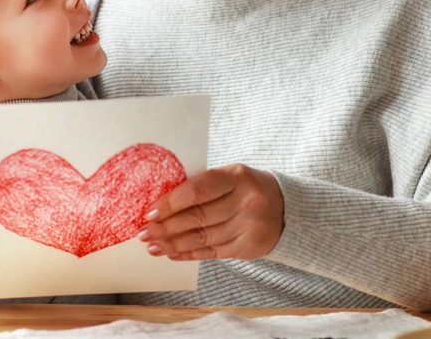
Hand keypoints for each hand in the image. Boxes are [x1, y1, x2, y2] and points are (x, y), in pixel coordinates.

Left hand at [137, 164, 284, 260]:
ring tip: (152, 246)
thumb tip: (161, 201)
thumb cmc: (246, 188)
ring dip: (173, 243)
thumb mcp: (230, 176)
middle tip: (144, 233)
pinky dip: (189, 253)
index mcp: (237, 176)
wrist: (286, 208)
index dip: (171, 203)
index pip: (198, 190)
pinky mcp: (248, 247)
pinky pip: (212, 252)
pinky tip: (172, 253)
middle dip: (166, 227)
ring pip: (203, 237)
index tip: (150, 212)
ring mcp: (249, 226)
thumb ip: (202, 185)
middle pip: (198, 217)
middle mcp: (246, 202)